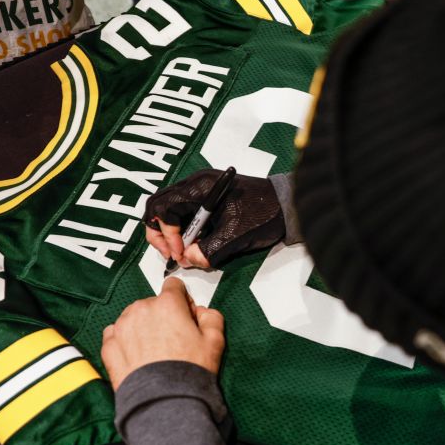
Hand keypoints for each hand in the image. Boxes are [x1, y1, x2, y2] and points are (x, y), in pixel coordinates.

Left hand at [101, 278, 225, 389]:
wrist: (164, 400)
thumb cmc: (189, 371)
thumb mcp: (215, 341)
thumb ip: (212, 317)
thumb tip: (202, 312)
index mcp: (167, 304)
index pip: (173, 286)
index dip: (183, 300)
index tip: (186, 316)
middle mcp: (141, 310)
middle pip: (153, 303)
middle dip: (163, 316)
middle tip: (173, 340)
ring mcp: (121, 327)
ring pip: (133, 317)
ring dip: (143, 327)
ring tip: (154, 352)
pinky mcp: (109, 345)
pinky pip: (116, 334)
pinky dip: (125, 341)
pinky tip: (137, 356)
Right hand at [142, 169, 284, 268]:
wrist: (286, 205)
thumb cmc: (264, 214)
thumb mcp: (235, 237)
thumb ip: (209, 250)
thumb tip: (187, 260)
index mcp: (200, 187)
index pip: (164, 207)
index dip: (167, 234)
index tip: (179, 253)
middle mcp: (195, 184)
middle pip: (159, 205)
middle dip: (160, 232)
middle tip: (172, 254)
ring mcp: (199, 190)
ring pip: (169, 209)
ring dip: (170, 232)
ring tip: (182, 252)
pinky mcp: (206, 199)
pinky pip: (183, 213)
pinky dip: (182, 230)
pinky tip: (192, 245)